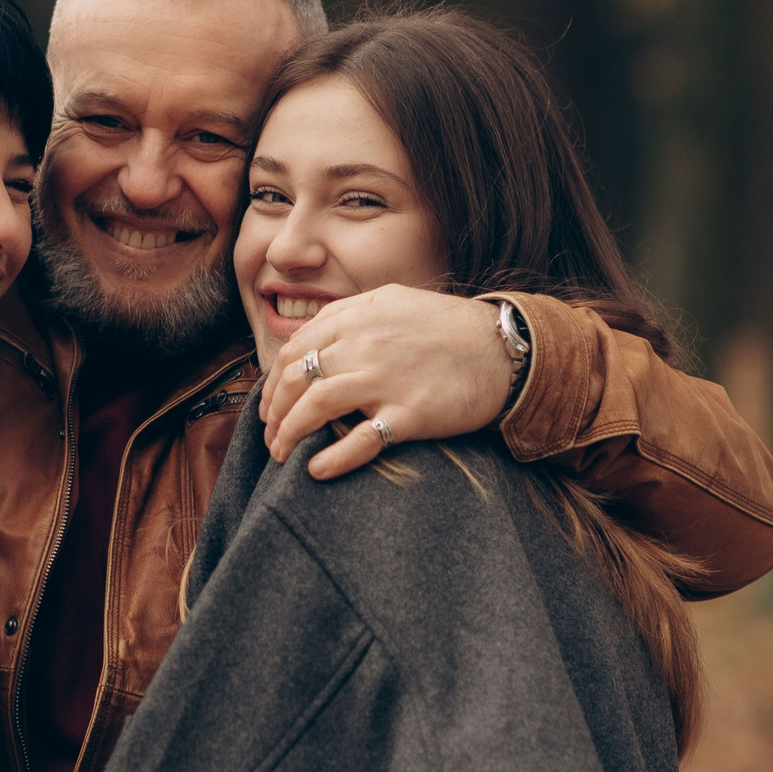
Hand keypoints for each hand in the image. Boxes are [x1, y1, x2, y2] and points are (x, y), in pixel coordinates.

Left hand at [259, 286, 517, 479]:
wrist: (503, 349)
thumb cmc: (448, 327)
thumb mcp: (394, 301)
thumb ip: (351, 314)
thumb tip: (311, 337)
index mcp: (357, 316)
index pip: (294, 350)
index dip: (272, 382)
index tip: (269, 406)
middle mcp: (364, 344)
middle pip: (296, 380)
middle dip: (273, 412)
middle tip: (270, 435)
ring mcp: (385, 379)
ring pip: (315, 406)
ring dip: (289, 434)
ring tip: (281, 454)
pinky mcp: (410, 413)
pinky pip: (361, 439)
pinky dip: (333, 458)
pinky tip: (316, 470)